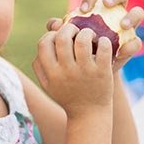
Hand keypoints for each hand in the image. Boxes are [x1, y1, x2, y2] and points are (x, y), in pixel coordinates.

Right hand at [34, 3, 113, 117]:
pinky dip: (104, 41)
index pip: (44, 44)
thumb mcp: (48, 86)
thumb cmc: (68, 96)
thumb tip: (41, 45)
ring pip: (83, 39)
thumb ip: (40, 67)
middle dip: (68, 28)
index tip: (59, 37)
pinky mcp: (102, 72)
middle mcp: (67, 72)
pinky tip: (103, 44)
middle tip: (75, 30)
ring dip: (86, 32)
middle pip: (62, 38)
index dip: (50, 35)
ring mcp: (85, 72)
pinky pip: (104, 48)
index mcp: (52, 73)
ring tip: (90, 35)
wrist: (89, 115)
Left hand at [46, 0, 143, 72]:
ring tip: (124, 25)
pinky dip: (131, 45)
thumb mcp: (68, 43)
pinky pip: (136, 41)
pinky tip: (122, 51)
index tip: (83, 9)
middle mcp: (115, 14)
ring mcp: (127, 28)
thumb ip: (61, 32)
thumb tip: (53, 24)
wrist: (88, 77)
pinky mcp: (133, 43)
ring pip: (137, 13)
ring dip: (131, 16)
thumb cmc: (76, 54)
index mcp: (98, 9)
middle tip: (106, 5)